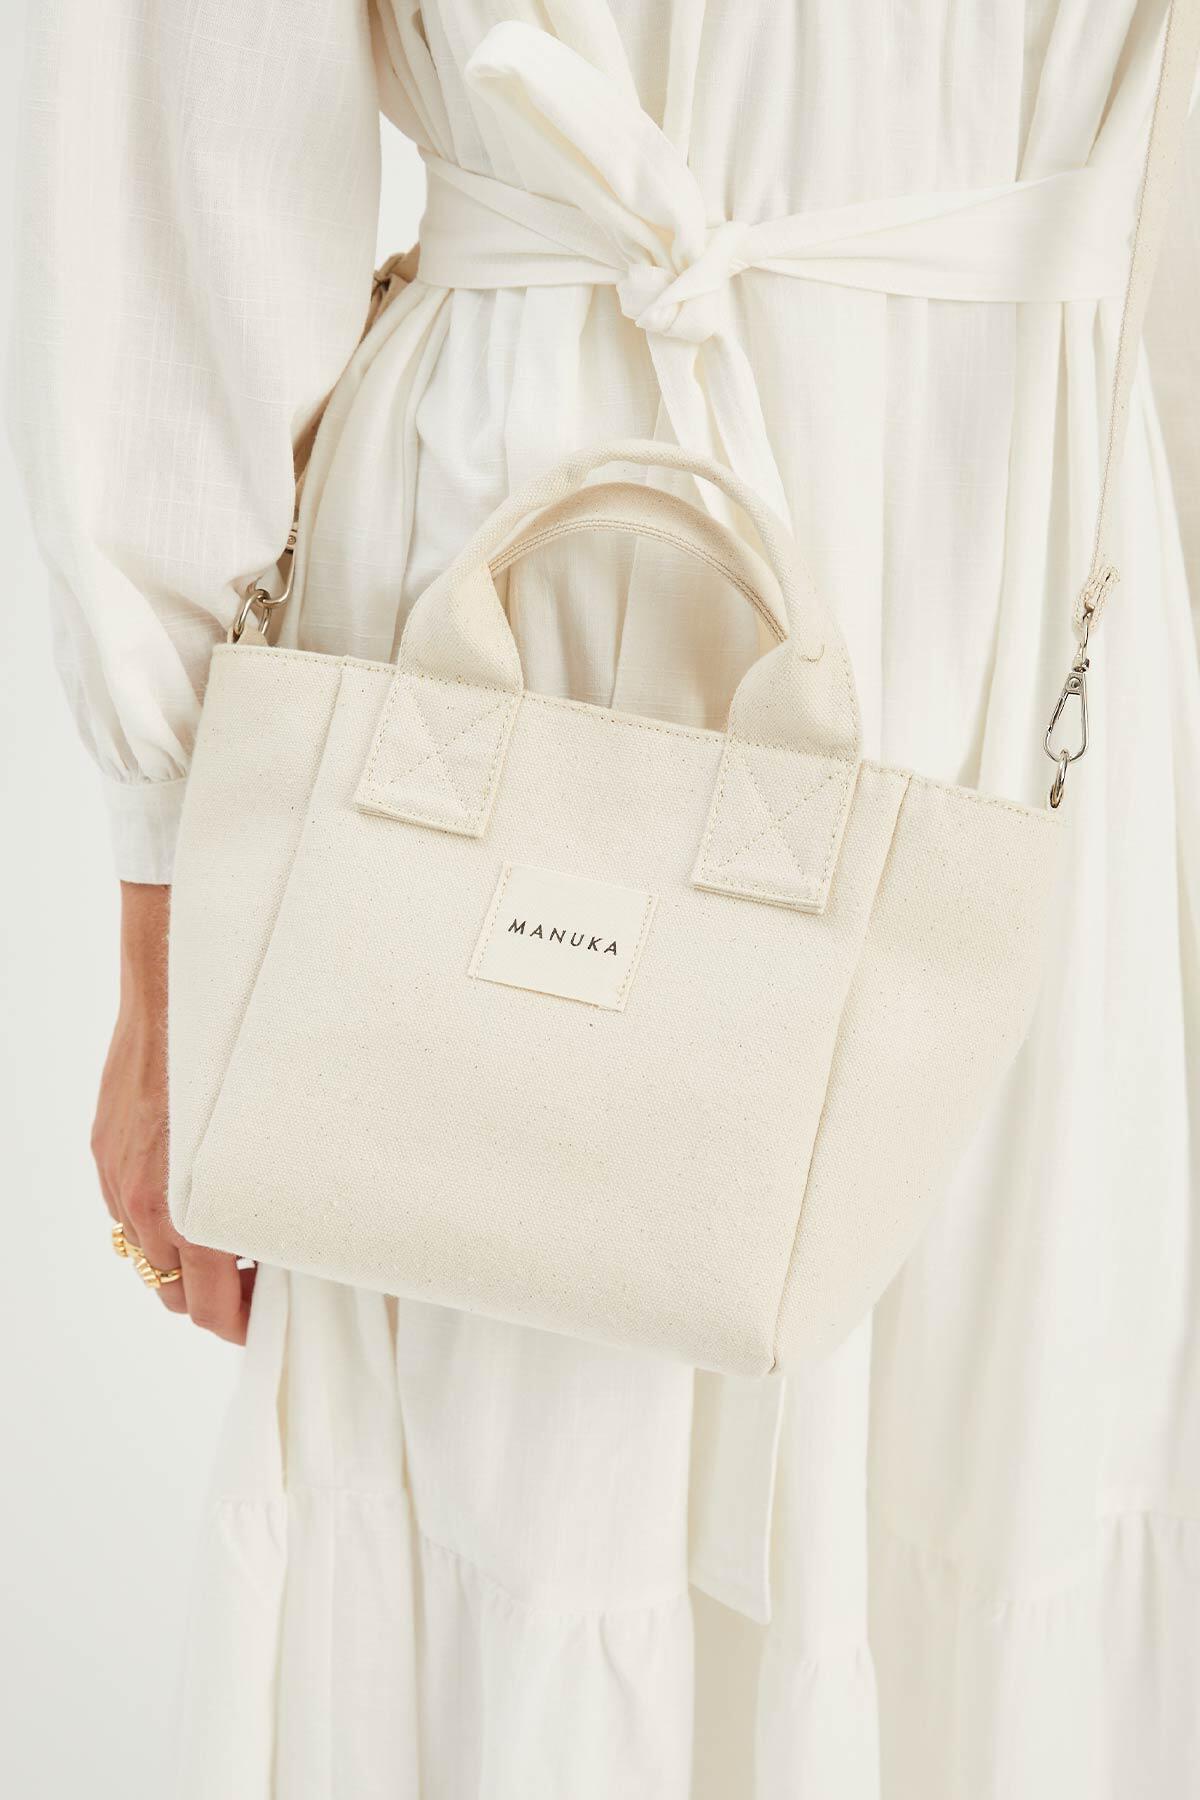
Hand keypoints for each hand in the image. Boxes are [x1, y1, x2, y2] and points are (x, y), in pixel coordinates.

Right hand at [92, 882, 254, 1342]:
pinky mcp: (105, 1150)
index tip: (264, 1320)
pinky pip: (127, 1211)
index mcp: (189, 1208)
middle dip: (213, 1299)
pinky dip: (158, 1220)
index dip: (239, 1324)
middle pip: (173, 1293)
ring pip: (146, 1255)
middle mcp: (146, 1202)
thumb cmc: (229, 1056)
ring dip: (184, 1262)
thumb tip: (283, 1236)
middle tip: (255, 1286)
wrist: (173, 993)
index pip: (209, 1307)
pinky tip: (192, 1199)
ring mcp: (119, 1177)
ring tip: (230, 1243)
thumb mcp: (263, 1136)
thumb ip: (259, 1196)